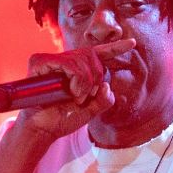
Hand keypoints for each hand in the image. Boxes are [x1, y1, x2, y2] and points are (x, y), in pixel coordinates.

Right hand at [19, 39, 136, 140]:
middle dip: (95, 77)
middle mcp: (64, 63)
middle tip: (86, 96)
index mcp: (77, 71)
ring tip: (75, 97)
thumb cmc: (61, 120)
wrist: (42, 129)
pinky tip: (69, 92)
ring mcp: (51, 61)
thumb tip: (106, 85)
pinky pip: (66, 62)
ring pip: (80, 59)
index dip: (114, 48)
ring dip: (84, 82)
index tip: (132, 43)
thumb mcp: (90, 112)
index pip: (98, 54)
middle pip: (91, 55)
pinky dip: (74, 78)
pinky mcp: (39, 62)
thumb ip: (104, 100)